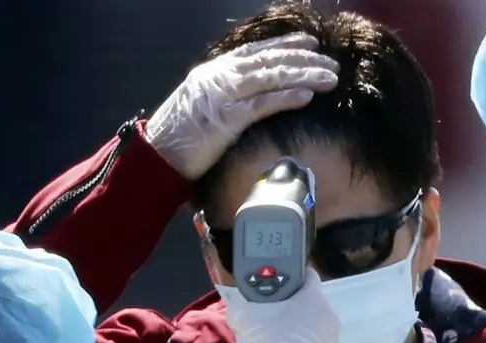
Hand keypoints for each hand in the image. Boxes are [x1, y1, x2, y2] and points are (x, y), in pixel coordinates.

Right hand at [146, 33, 339, 179]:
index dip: (286, 44)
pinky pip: (262, 104)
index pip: (256, 51)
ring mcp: (222, 95)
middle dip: (304, 58)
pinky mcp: (226, 119)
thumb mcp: (201, 104)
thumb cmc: (178, 137)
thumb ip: (225, 94)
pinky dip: (286, 97)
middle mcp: (220, 76)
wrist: (155, 156)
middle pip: (270, 60)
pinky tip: (307, 95)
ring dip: (304, 74)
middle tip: (331, 61)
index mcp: (214, 71)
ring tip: (330, 77)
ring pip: (271, 77)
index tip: (310, 43)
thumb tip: (251, 93)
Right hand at [225, 269, 338, 342]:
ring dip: (290, 324)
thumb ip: (236, 304)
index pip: (304, 273)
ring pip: (307, 321)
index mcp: (314, 296)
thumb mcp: (246, 318)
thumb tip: (231, 300)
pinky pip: (310, 341)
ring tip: (268, 333)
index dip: (286, 274)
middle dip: (284, 303)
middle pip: (304, 299)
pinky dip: (296, 342)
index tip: (269, 282)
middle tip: (263, 311)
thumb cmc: (276, 341)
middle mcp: (328, 312)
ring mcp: (331, 336)